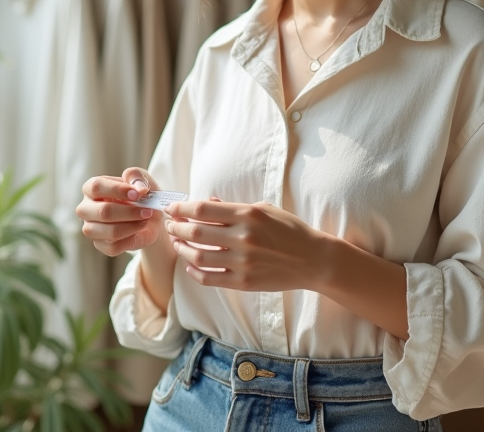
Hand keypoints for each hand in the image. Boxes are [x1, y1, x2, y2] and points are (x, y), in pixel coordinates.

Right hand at [77, 168, 163, 256]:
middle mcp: (86, 209)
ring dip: (133, 226)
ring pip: (110, 231)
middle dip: (130, 212)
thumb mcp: (141, 179)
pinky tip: (138, 230)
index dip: (118, 190)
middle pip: (103, 212)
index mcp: (91, 188)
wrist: (149, 217)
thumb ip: (137, 176)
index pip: (96, 186)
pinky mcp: (100, 245)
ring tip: (145, 219)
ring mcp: (91, 228)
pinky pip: (114, 247)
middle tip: (147, 210)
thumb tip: (138, 188)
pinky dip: (131, 239)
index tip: (137, 194)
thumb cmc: (140, 194)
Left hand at [164, 199, 328, 291]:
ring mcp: (242, 262)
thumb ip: (234, 207)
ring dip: (182, 249)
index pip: (203, 209)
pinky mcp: (244, 282)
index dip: (182, 208)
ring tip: (177, 243)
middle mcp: (243, 238)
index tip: (172, 208)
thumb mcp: (265, 209)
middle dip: (176, 227)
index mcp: (248, 215)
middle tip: (170, 224)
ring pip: (198, 257)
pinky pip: (210, 278)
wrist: (313, 259)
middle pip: (195, 232)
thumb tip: (208, 202)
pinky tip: (190, 265)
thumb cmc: (290, 230)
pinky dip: (195, 272)